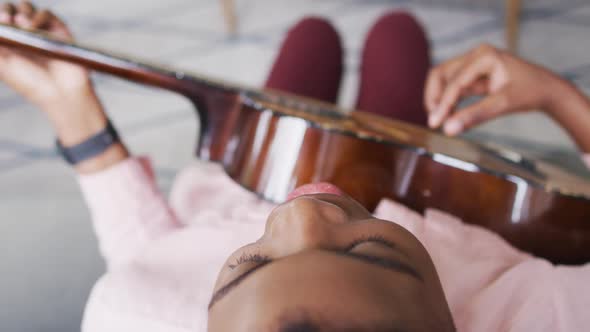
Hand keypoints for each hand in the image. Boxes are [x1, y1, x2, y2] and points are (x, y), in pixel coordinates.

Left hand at [0, 1, 91, 110]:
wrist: (59, 92)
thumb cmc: (30, 83)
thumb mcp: (3, 64)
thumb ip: (0, 43)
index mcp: (10, 42)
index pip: (1, 20)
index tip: (1, 23)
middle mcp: (25, 35)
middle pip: (11, 9)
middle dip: (6, 11)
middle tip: (7, 21)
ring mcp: (42, 31)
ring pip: (27, 7)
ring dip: (22, 11)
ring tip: (22, 23)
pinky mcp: (58, 30)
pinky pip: (46, 13)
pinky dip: (38, 16)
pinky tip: (33, 27)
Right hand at [424, 44, 569, 135]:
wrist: (546, 89)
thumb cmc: (530, 92)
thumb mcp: (503, 105)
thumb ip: (474, 116)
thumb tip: (448, 129)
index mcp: (484, 56)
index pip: (454, 82)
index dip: (442, 104)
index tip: (434, 124)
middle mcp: (475, 55)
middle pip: (441, 75)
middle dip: (435, 99)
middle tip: (435, 122)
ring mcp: (472, 63)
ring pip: (443, 80)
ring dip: (439, 100)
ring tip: (441, 120)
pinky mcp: (472, 73)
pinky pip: (452, 86)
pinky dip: (448, 101)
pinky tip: (449, 116)